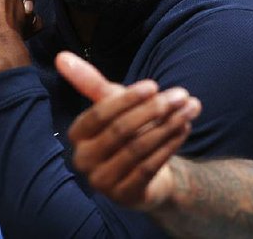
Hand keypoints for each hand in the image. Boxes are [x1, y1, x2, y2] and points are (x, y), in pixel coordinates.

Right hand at [57, 52, 201, 207]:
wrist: (146, 174)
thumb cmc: (126, 131)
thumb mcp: (111, 104)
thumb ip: (89, 82)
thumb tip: (61, 56)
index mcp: (77, 135)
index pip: (101, 114)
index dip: (128, 99)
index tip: (154, 85)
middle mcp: (84, 160)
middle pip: (121, 131)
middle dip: (154, 110)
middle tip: (181, 94)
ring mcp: (103, 182)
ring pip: (139, 148)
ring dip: (169, 124)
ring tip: (191, 107)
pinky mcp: (125, 196)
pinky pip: (149, 166)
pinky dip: (170, 145)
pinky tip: (185, 128)